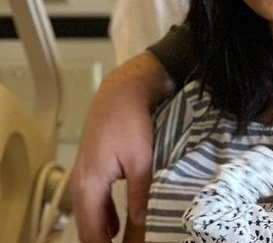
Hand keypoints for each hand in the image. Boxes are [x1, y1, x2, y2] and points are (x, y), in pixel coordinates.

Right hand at [68, 53, 173, 242]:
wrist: (120, 95)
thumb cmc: (130, 123)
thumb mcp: (142, 160)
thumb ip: (140, 193)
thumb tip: (142, 220)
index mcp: (90, 184)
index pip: (91, 230)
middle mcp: (80, 182)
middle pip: (87, 224)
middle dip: (102, 240)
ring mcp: (83, 175)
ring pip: (89, 212)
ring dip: (102, 228)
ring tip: (121, 241)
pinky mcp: (91, 169)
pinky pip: (93, 200)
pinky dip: (102, 213)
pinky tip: (116, 222)